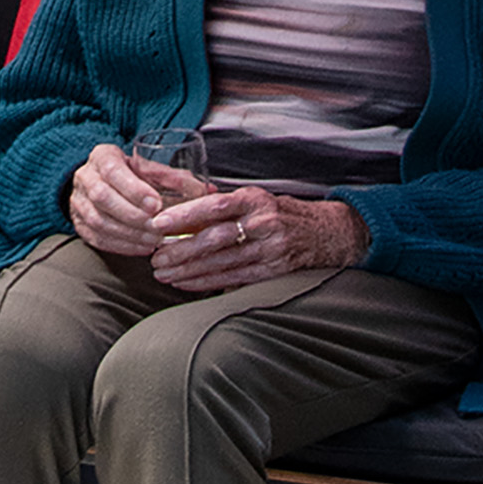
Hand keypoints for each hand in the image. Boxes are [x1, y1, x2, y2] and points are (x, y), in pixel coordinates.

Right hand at [67, 142, 199, 258]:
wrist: (99, 182)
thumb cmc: (131, 174)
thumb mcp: (149, 169)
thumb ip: (175, 179)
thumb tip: (209, 192)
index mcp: (103, 156)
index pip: (114, 171)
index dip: (134, 189)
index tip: (156, 204)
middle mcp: (85, 177)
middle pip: (102, 197)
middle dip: (133, 215)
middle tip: (159, 228)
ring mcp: (77, 202)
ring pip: (98, 221)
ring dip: (129, 234)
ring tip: (154, 241)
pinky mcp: (79, 224)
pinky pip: (97, 238)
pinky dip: (121, 245)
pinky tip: (142, 247)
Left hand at [144, 187, 369, 293]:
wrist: (327, 232)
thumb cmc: (281, 213)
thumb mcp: (256, 199)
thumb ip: (224, 206)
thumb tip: (180, 214)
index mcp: (255, 199)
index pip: (215, 205)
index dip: (185, 215)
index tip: (158, 223)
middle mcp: (264, 223)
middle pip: (215, 238)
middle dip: (181, 250)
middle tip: (155, 257)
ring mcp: (271, 249)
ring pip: (222, 262)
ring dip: (189, 270)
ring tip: (163, 274)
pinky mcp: (274, 271)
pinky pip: (234, 279)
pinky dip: (207, 282)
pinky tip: (186, 283)